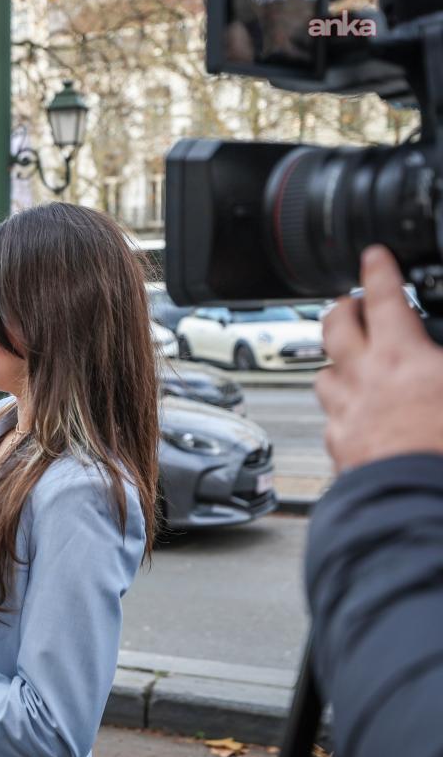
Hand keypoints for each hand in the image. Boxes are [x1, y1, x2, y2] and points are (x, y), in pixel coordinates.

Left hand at [317, 245, 442, 470]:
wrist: (414, 500)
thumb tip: (440, 359)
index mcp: (402, 357)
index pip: (383, 297)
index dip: (378, 271)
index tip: (373, 256)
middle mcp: (364, 378)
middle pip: (335, 327)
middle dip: (341, 308)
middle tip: (350, 303)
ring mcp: (346, 412)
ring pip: (325, 373)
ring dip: (335, 362)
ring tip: (349, 361)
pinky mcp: (339, 444)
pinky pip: (332, 417)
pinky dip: (342, 410)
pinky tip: (354, 416)